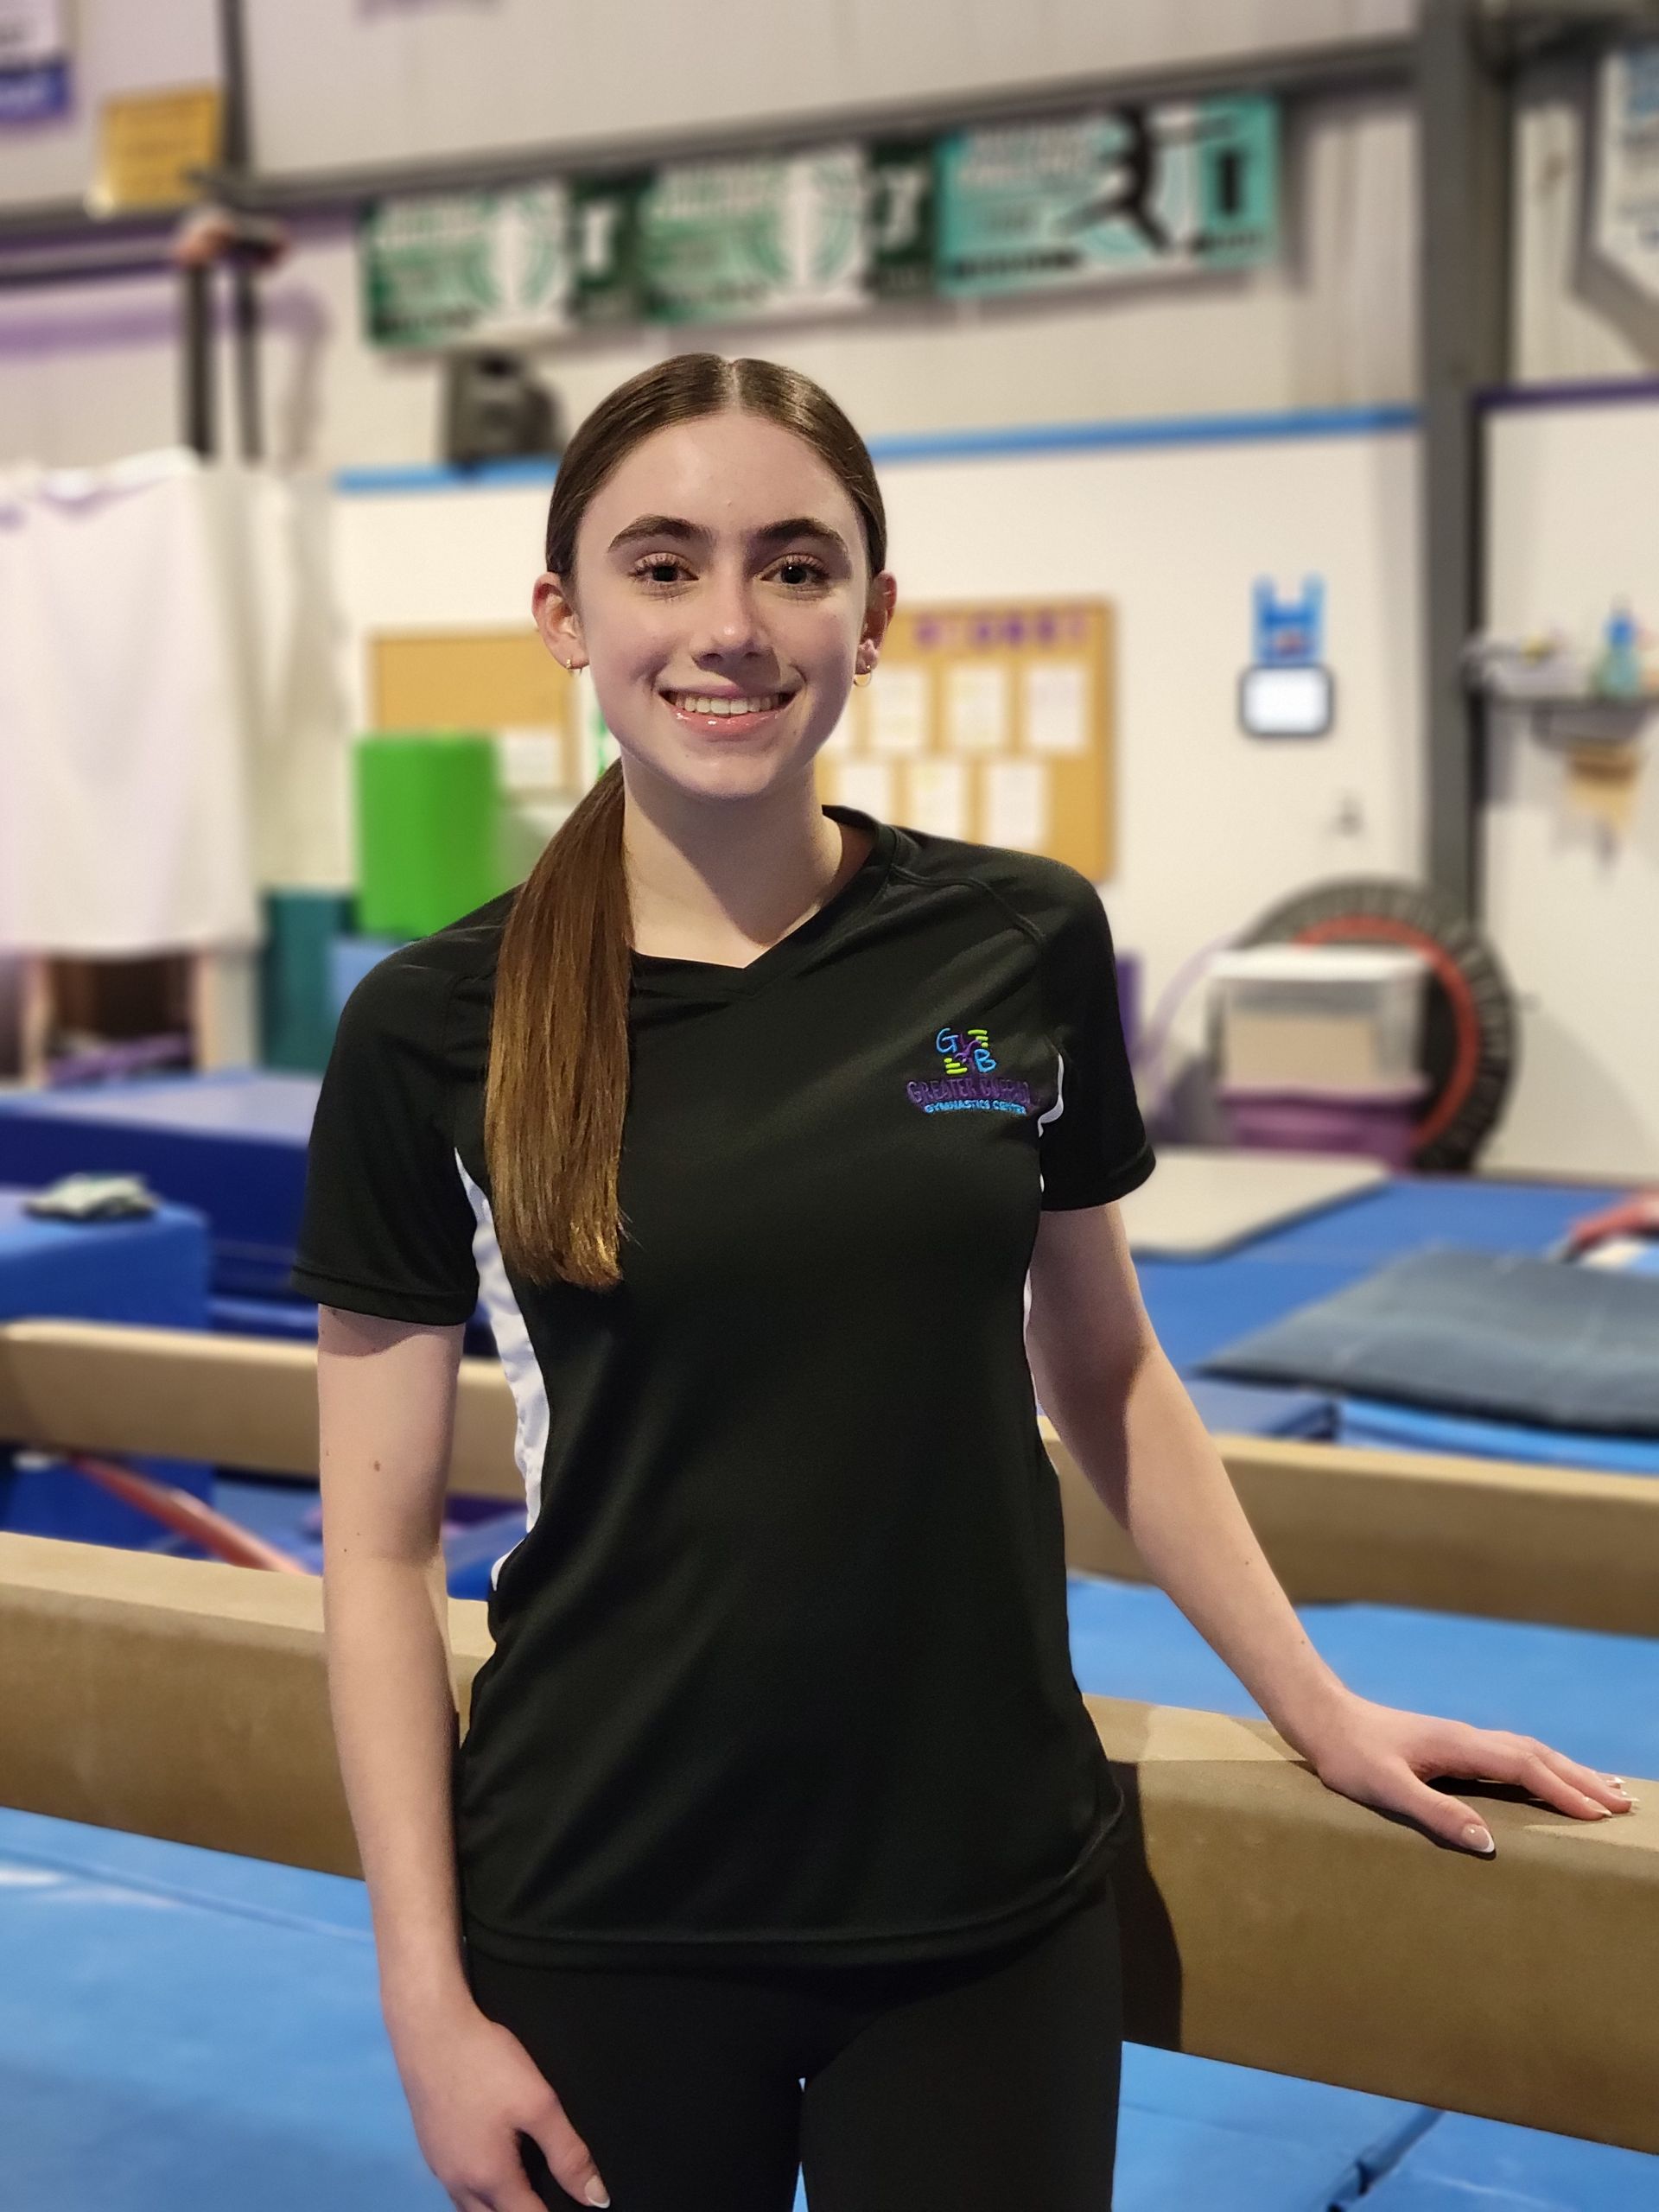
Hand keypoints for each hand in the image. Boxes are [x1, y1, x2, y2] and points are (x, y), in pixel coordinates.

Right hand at [389, 1991, 609, 2209]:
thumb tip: (595, 2197)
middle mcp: (459, 2183)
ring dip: (496, 2207)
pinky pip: (456, 2189)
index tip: (573, 2207)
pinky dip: (477, 2194)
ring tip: (522, 2192)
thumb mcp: (538, 2104)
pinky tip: (490, 2171)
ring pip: (470, 2209)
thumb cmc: (487, 2065)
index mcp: (490, 2178)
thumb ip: (568, 2154)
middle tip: (544, 2198)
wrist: (430, 2031)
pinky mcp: (430, 2148)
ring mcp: (440, 2168)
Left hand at [1296, 1690, 1636, 1854]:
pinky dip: (1543, 1765)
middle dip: (1582, 1779)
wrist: (1324, 1719)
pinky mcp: (1454, 1745)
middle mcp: (1468, 1737)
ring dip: (1568, 1770)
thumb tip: (1487, 1842)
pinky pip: (1513, 1754)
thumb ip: (1435, 1813)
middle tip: (1625, 1802)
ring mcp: (1463, 1739)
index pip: (1525, 1768)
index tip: (1600, 1814)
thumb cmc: (1349, 1757)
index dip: (1563, 1791)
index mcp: (1460, 1746)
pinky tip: (1548, 1775)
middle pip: (1538, 1755)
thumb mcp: (1386, 1790)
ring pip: (1529, 1751)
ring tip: (1606, 1789)